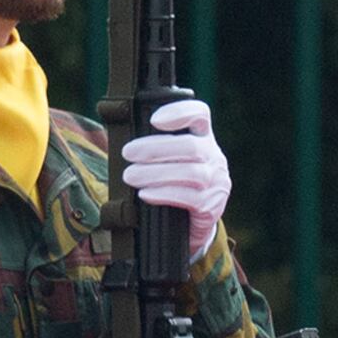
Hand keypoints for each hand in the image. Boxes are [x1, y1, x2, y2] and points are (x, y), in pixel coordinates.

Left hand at [120, 96, 231, 258]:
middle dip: (155, 149)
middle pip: (192, 147)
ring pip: (191, 173)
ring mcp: (216, 183)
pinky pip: (189, 198)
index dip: (180, 113)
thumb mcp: (167, 160)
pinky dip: (163, 194)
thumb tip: (121, 135)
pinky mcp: (211, 206)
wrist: (188, 224)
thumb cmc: (171, 184)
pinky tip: (145, 194)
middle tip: (127, 153)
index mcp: (202, 138)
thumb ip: (154, 146)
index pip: (200, 115)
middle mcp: (214, 158)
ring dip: (154, 173)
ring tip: (130, 176)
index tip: (154, 120)